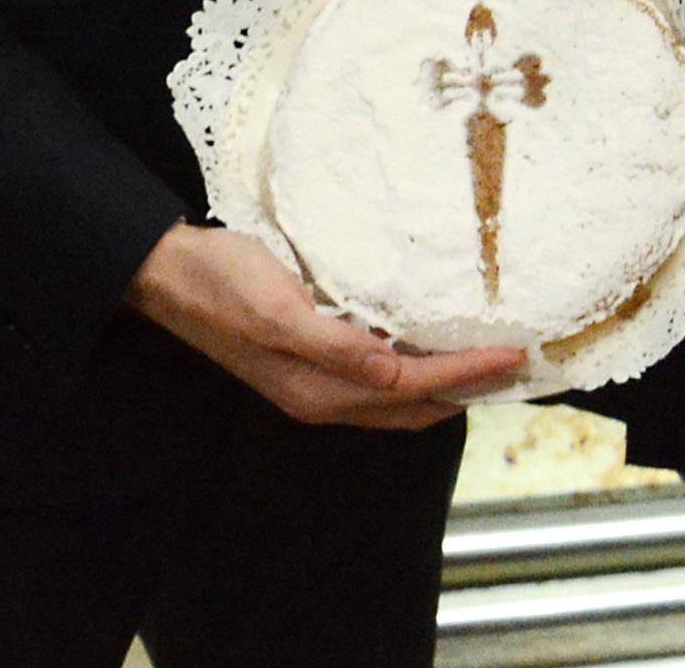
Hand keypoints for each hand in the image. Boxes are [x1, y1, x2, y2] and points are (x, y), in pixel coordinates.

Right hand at [126, 222, 514, 425]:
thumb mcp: (279, 311)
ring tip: (484, 362)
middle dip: (467, 391)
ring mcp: (314, 382)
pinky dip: (412, 370)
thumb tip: (395, 375)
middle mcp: (323, 396)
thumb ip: (337, 347)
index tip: (514, 356)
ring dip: (443, 385)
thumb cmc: (224, 285)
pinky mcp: (308, 359)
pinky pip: (377, 377)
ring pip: (396, 399)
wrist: (169, 275)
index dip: (467, 375)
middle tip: (515, 368)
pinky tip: (425, 343)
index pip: (414, 390)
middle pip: (413, 408)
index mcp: (320, 391)